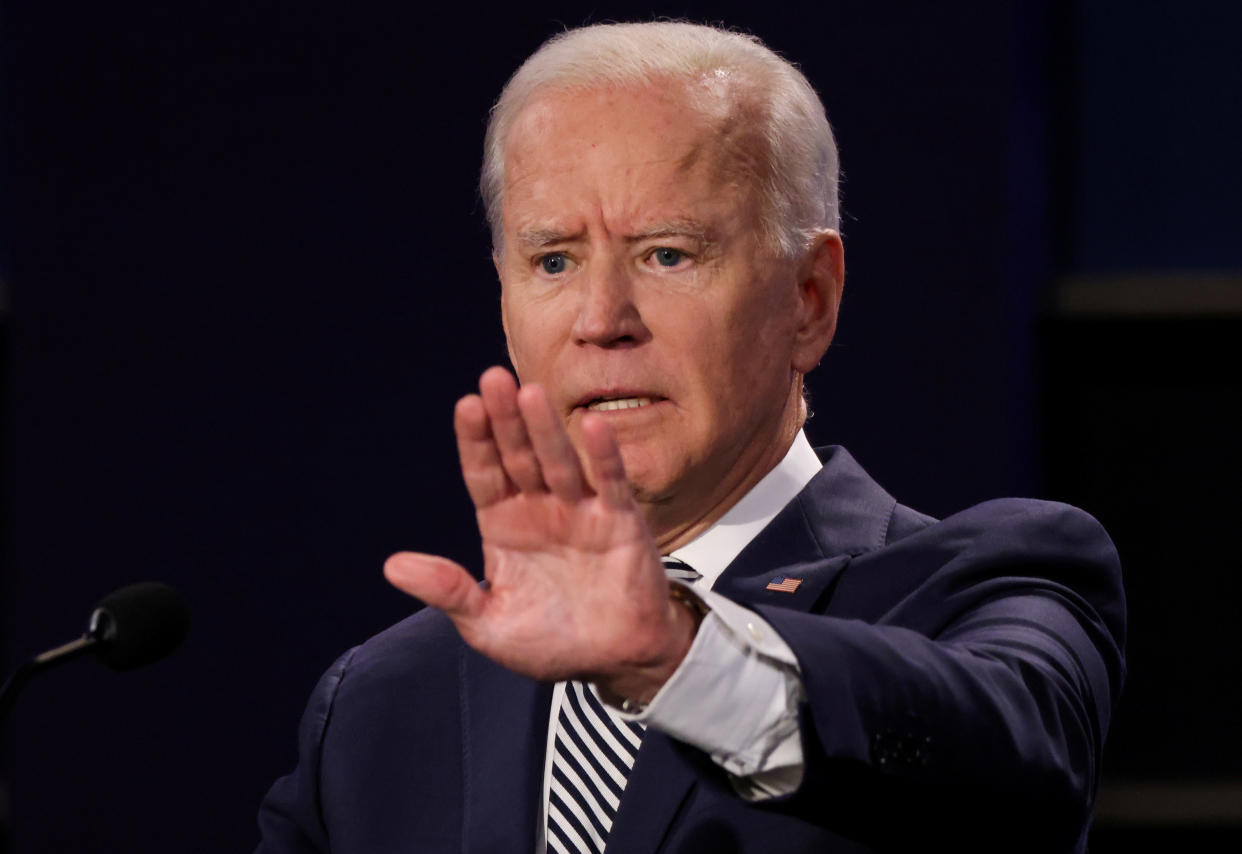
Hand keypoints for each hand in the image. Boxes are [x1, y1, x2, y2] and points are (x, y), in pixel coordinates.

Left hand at [384, 366, 697, 702]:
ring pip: (559, 461)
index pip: (484, 474)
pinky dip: (603, 455)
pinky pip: (611, 483)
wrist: (614, 661)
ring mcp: (580, 510)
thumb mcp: (488, 624)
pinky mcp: (620, 521)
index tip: (465, 406)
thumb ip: (448, 591)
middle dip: (506, 420)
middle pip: (518, 456)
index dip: (475, 441)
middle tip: (493, 379)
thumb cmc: (551, 642)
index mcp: (503, 525)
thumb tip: (392, 566)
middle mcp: (540, 508)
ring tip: (531, 393)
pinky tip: (592, 425)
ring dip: (546, 429)